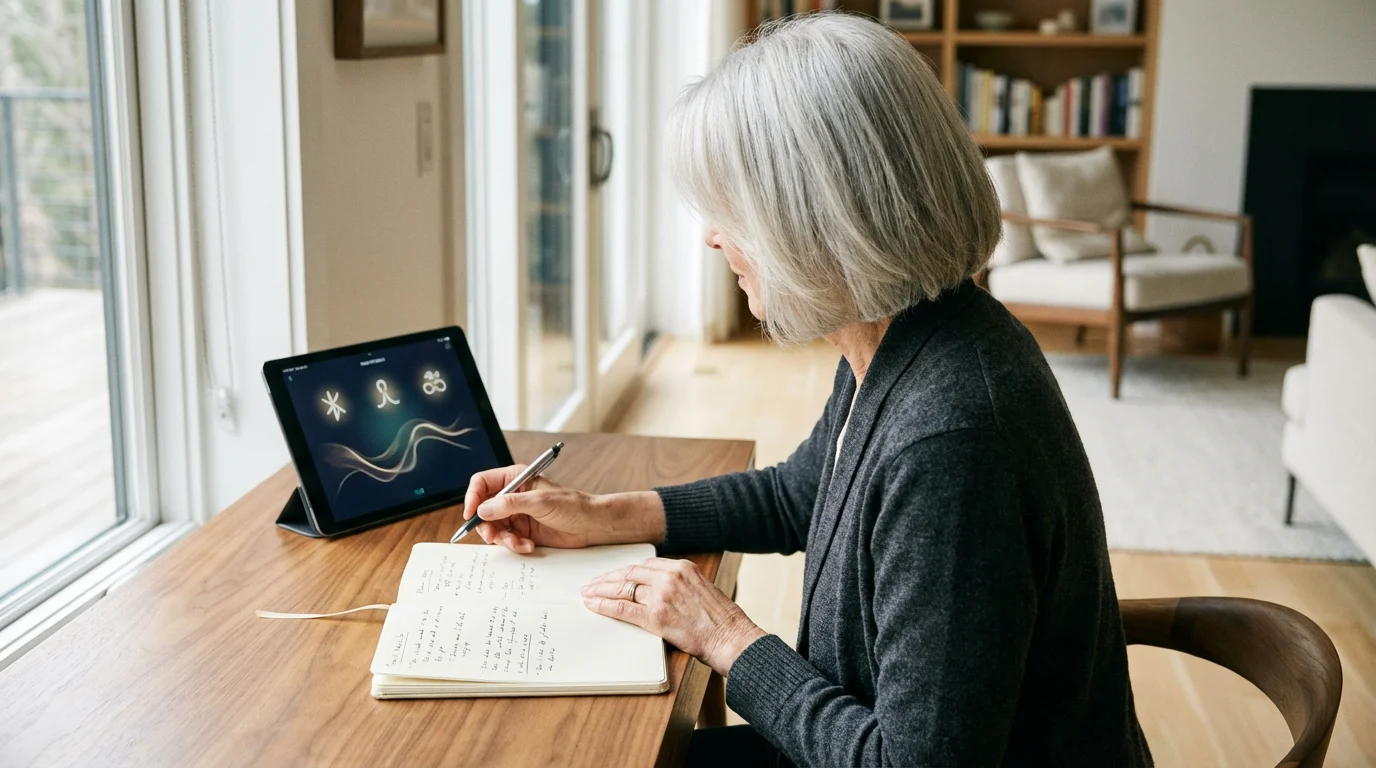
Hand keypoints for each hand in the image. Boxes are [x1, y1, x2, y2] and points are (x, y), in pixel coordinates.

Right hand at [463, 465, 666, 552]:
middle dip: (487, 525)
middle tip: (494, 536)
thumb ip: (509, 504)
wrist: (592, 525)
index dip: (472, 497)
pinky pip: (507, 540)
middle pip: (483, 509)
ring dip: (502, 538)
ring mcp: (517, 515)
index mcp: (515, 478)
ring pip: (493, 528)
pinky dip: (514, 545)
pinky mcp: (522, 531)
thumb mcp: (539, 501)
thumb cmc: (572, 505)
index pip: (482, 483)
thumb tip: (483, 509)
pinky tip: (529, 545)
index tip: (471, 514)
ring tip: (518, 542)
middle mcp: (512, 496)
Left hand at [580, 557, 765, 675]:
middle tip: (592, 583)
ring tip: (588, 593)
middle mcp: (670, 576)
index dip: (625, 571)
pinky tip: (594, 606)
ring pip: (623, 588)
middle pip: (630, 573)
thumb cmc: (720, 619)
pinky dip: (605, 606)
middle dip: (608, 579)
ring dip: (601, 591)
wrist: (730, 636)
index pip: (644, 565)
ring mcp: (662, 595)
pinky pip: (624, 608)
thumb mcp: (701, 589)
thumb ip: (680, 584)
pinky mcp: (656, 616)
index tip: (613, 576)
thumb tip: (658, 589)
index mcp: (683, 567)